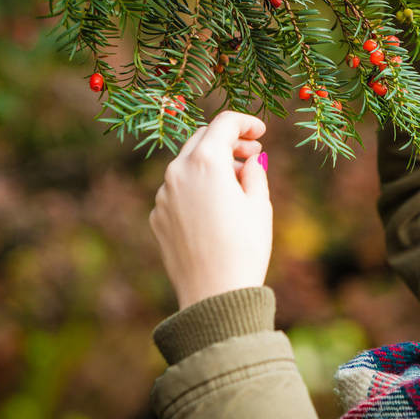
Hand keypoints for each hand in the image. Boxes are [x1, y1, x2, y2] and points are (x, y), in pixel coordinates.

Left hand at [150, 111, 270, 309]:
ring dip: (212, 163)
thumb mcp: (260, 205)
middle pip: (202, 138)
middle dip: (228, 140)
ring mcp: (163, 195)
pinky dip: (197, 186)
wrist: (214, 296)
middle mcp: (177, 172)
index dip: (246, 122)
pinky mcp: (158, 217)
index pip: (224, 123)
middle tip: (253, 152)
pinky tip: (216, 206)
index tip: (261, 131)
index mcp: (205, 162)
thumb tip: (249, 161)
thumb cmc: (244, 248)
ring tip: (238, 182)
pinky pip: (178, 189)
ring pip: (187, 164)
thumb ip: (254, 172)